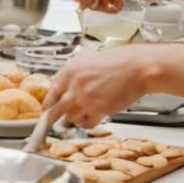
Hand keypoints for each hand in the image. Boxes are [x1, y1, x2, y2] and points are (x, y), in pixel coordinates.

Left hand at [44, 47, 159, 128]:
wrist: (137, 68)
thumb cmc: (117, 61)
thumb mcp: (87, 58)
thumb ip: (72, 71)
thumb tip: (63, 82)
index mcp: (70, 71)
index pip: (51, 92)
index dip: (48, 103)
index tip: (46, 109)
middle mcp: (75, 86)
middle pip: (56, 109)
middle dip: (53, 117)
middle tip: (51, 121)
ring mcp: (86, 99)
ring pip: (70, 118)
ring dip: (72, 119)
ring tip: (77, 116)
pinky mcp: (99, 110)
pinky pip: (86, 123)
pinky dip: (86, 124)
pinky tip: (88, 120)